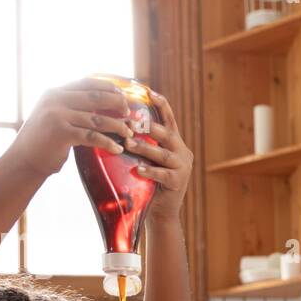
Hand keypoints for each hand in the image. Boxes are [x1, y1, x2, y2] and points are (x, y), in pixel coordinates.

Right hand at [7, 78, 132, 177]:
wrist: (24, 159)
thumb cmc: (43, 140)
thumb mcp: (53, 114)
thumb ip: (70, 106)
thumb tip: (100, 102)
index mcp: (54, 92)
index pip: (86, 82)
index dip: (107, 86)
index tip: (122, 92)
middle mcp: (55, 100)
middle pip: (95, 97)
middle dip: (117, 103)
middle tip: (129, 112)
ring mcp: (58, 115)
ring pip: (97, 118)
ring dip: (117, 126)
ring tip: (129, 132)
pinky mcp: (62, 133)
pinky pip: (92, 137)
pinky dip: (108, 143)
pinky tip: (118, 148)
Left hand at [125, 91, 193, 218]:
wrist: (160, 210)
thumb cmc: (148, 181)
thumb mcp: (147, 157)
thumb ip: (142, 142)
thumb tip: (117, 122)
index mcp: (175, 142)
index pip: (169, 118)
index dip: (160, 104)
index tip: (148, 90)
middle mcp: (182, 151)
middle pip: (167, 133)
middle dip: (148, 127)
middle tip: (129, 121)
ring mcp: (183, 166)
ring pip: (163, 153)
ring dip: (145, 147)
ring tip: (128, 143)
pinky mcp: (179, 181)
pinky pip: (164, 174)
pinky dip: (150, 171)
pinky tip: (138, 170)